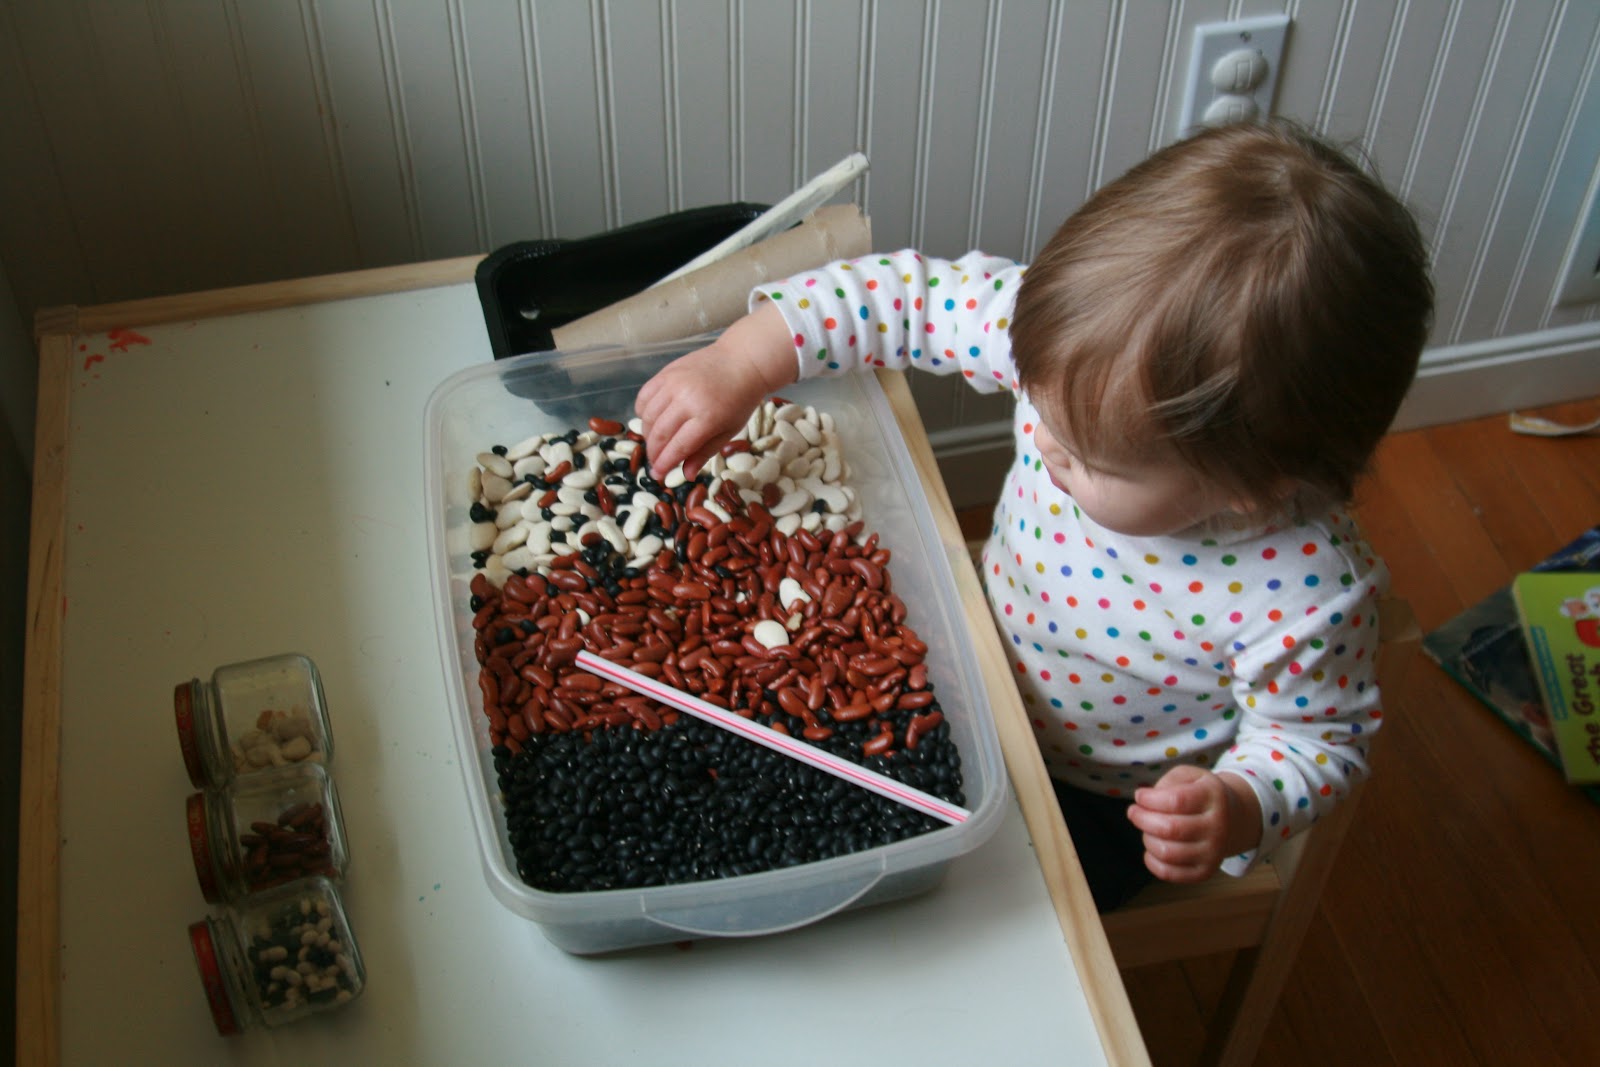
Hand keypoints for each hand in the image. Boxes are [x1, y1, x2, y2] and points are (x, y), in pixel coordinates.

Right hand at [635, 302, 796, 478]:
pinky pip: (644, 395)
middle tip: (655, 463)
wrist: (742, 361)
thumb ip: (705, 452)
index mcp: (707, 417)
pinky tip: (651, 419)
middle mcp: (687, 399)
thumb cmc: (739, 400)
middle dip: (654, 453)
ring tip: (654, 443)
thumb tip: (687, 474)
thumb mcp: (729, 430)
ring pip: (648, 416)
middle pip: (659, 433)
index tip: (658, 475)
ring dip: (647, 434)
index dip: (665, 463)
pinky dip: (642, 411)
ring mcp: (674, 383)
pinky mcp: (666, 372)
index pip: (678, 446)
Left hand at [1126, 767, 1260, 882]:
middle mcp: (1218, 827)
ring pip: (1167, 852)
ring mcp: (1213, 853)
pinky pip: (1169, 873)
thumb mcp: (1190, 775)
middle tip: (1134, 812)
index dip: (1149, 799)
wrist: (1233, 819)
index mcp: (1214, 797)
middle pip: (1169, 828)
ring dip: (1147, 839)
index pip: (1176, 801)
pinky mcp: (1204, 872)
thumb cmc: (1201, 794)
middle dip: (1142, 819)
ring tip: (1147, 829)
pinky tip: (1152, 847)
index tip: (1139, 796)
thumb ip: (1168, 782)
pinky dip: (1151, 861)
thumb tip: (1145, 800)